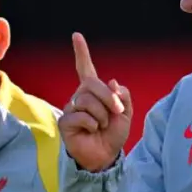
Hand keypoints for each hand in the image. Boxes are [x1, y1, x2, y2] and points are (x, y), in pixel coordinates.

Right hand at [58, 32, 132, 172]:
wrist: (105, 156)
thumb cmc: (113, 134)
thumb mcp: (125, 114)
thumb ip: (122, 96)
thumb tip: (111, 81)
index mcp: (93, 92)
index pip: (85, 68)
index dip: (81, 52)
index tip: (76, 35)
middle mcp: (80, 97)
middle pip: (92, 84)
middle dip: (109, 98)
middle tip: (117, 112)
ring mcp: (71, 109)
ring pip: (87, 101)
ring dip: (102, 116)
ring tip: (101, 126)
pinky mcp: (65, 122)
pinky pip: (81, 116)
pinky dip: (92, 125)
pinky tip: (91, 131)